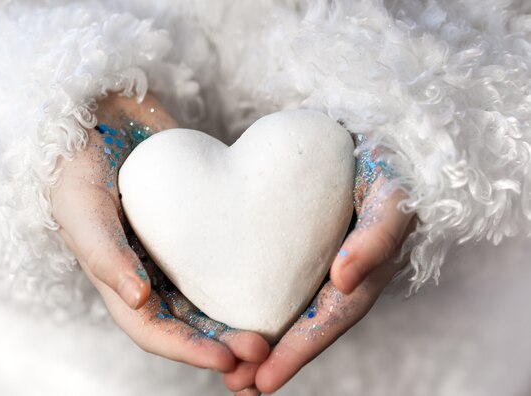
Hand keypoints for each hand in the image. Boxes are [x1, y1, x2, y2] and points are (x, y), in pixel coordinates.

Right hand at [51, 93, 268, 372]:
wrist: (102, 107)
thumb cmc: (78, 160)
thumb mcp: (82, 205)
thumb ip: (105, 252)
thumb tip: (139, 300)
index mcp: (118, 278)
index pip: (154, 329)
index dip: (188, 350)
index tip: (230, 360)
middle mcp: (149, 270)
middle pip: (189, 321)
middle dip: (223, 342)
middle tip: (264, 350)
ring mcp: (176, 247)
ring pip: (212, 294)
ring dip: (240, 315)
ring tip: (278, 328)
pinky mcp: (201, 221)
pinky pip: (227, 253)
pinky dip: (249, 270)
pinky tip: (280, 274)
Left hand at [223, 136, 414, 393]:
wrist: (365, 134)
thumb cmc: (382, 159)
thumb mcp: (391, 193)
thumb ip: (377, 236)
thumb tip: (344, 281)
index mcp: (371, 266)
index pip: (333, 315)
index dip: (301, 349)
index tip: (264, 380)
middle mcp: (352, 272)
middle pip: (314, 326)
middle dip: (279, 359)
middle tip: (240, 388)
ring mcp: (333, 263)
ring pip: (300, 311)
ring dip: (270, 346)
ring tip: (234, 378)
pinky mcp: (310, 251)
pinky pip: (287, 285)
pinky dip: (266, 311)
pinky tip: (237, 327)